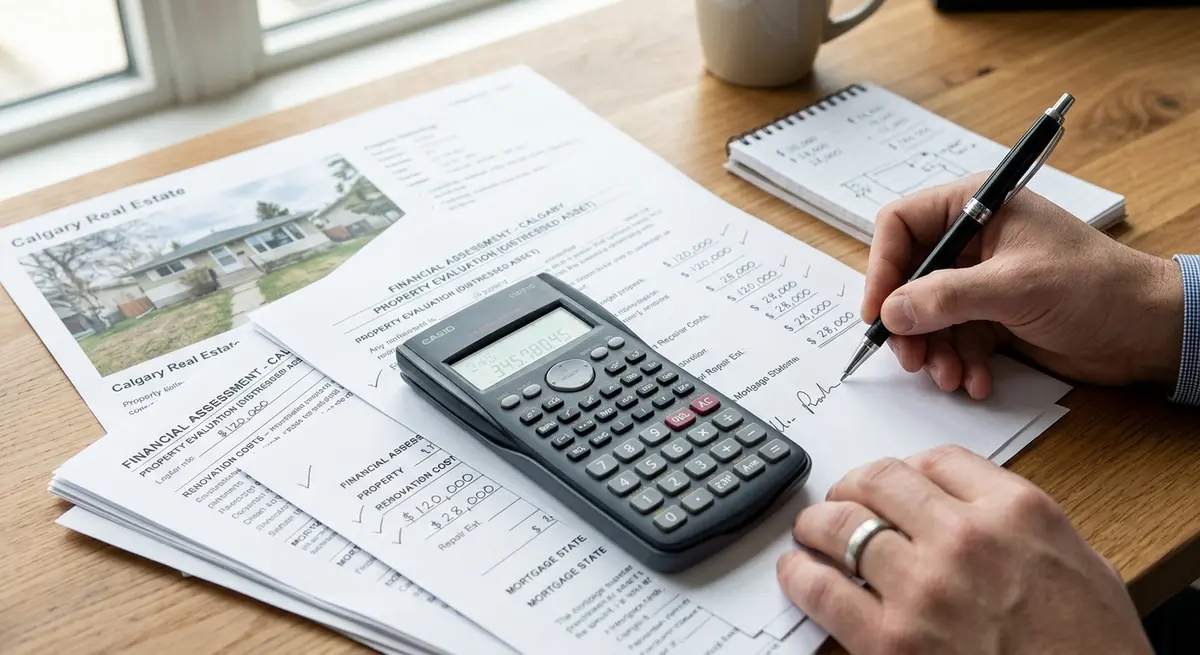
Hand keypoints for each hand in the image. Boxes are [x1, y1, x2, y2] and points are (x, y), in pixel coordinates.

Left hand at [776, 446, 1151, 654]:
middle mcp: (965, 537)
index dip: (907, 469)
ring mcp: (924, 587)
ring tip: (811, 533)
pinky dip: (800, 574)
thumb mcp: (1081, 563)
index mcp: (1017, 511)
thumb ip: (1018, 524)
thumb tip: (965, 507)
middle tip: (841, 501)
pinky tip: (798, 572)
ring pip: (840, 524)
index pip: (938, 460)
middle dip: (852, 487)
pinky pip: (821, 589)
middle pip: (879, 480)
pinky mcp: (891, 640)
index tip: (895, 483)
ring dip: (817, 525)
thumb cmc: (1097, 650)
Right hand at [864, 176, 1183, 397]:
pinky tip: (976, 380)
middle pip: (908, 276)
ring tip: (950, 377)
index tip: (878, 312)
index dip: (882, 267)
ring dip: (934, 351)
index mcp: (977, 207)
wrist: (1147, 331)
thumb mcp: (1014, 287)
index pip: (901, 225)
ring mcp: (980, 280)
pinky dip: (958, 362)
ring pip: (927, 315)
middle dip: (908, 322)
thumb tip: (891, 312)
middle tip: (909, 357)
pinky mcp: (990, 315)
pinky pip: (952, 338)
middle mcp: (972, 240)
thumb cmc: (1095, 288)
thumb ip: (947, 298)